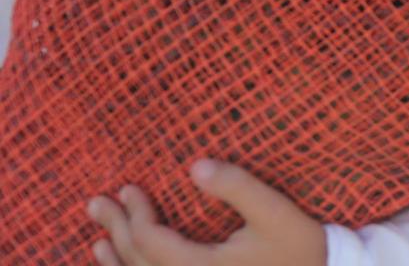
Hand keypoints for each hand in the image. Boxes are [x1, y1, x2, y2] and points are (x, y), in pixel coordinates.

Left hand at [88, 160, 325, 265]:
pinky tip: (120, 263)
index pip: (151, 242)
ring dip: (115, 256)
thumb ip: (237, 187)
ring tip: (98, 236)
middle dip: (116, 230)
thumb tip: (193, 166)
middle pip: (137, 261)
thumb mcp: (275, 211)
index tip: (129, 187)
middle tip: (96, 203)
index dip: (135, 214)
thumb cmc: (297, 246)